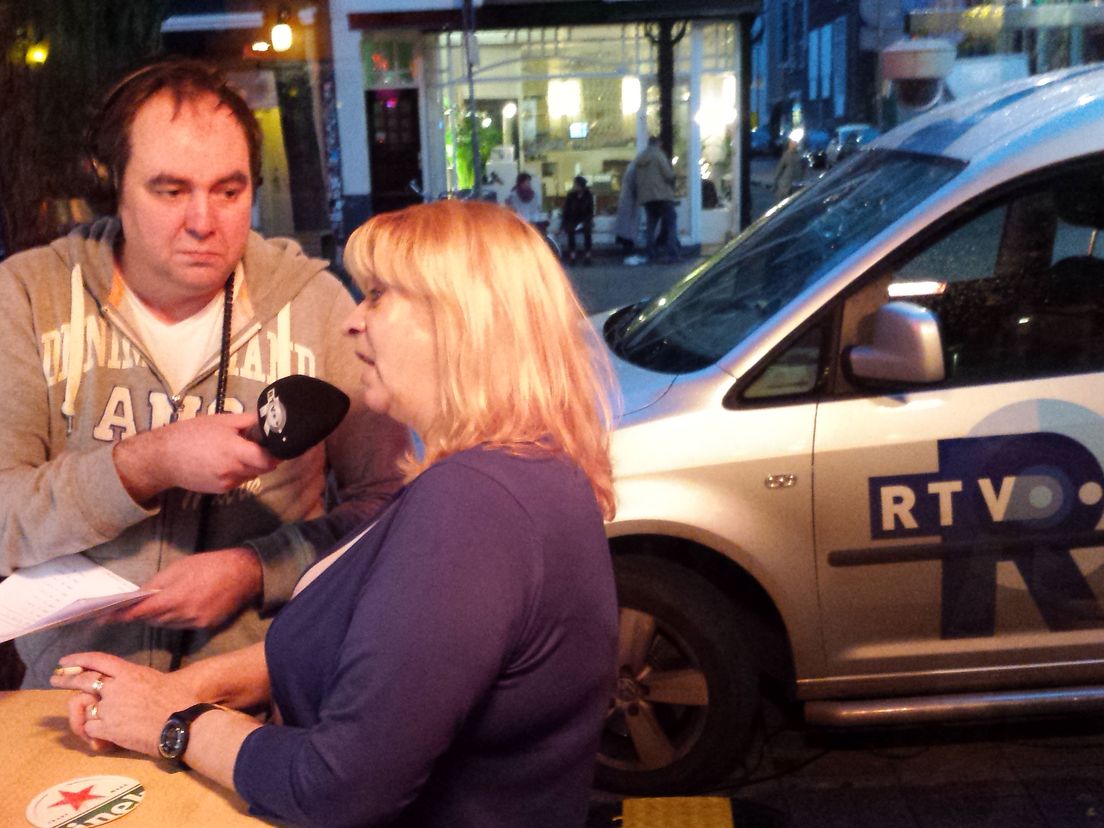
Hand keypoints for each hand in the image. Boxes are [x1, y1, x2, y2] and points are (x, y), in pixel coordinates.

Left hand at [50, 653, 198, 756]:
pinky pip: (90, 729)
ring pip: (84, 708)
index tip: (65, 661)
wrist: (182, 723)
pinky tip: (99, 737)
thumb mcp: (157, 681)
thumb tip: (131, 687)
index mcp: (130, 673)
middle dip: (65, 679)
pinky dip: (92, 733)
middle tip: (54, 680)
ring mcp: (110, 708)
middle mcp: (116, 687)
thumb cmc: (180, 701)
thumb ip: (138, 682)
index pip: (98, 660)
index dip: (79, 659)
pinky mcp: (109, 729)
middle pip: (83, 680)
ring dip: (83, 714)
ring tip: (80, 719)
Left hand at [106, 547, 262, 628]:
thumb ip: (157, 583)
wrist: (246, 572)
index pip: (140, 611)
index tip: (102, 618)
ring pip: (166, 625)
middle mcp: (185, 614)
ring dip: (156, 617)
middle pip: (152, 620)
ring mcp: (196, 622)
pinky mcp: (207, 626)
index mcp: (176, 597)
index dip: (120, 615)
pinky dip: (175, 619)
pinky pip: (182, 625)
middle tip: (124, 610)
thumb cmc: (211, 564)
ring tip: (152, 607)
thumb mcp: (180, 567)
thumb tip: (138, 595)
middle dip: (139, 615)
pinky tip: (176, 609)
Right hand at [115, 412, 278, 502]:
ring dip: (251, 465)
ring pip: (252, 475)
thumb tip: (268, 419)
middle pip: (264, 468)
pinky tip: (224, 460)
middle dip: (264, 457)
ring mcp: (227, 483)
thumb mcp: (221, 421)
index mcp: (235, 451)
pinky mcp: (221, 490)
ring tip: (235, 450)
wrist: (163, 457)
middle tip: (256, 443)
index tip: (277, 444)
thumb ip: (248, 421)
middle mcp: (234, 471)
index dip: (277, 453)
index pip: (269, 460)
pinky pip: (239, 480)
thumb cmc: (192, 434)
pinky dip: (238, 471)